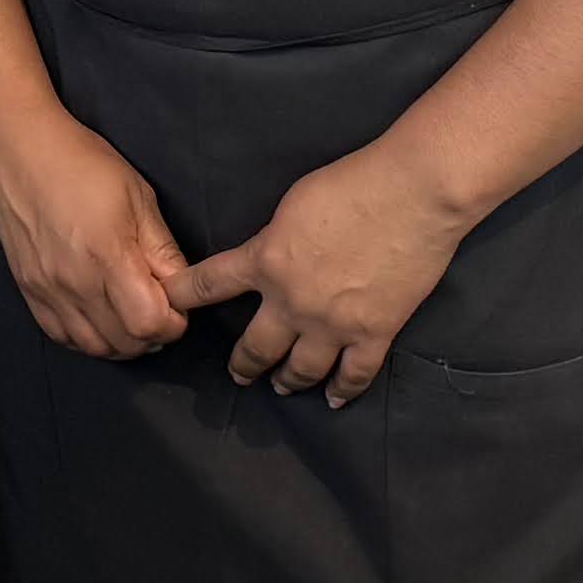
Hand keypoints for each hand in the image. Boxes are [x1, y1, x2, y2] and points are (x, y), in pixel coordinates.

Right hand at [0, 105, 195, 357]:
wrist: (19, 148)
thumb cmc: (83, 163)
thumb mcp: (138, 197)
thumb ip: (162, 250)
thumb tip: (183, 288)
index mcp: (107, 256)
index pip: (149, 322)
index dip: (174, 322)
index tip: (177, 303)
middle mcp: (74, 282)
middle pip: (124, 343)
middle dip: (153, 335)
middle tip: (158, 308)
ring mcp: (47, 290)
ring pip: (93, 348)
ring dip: (121, 342)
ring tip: (130, 316)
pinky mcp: (28, 290)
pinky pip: (62, 337)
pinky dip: (88, 338)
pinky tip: (99, 316)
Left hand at [169, 143, 475, 405]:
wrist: (412, 195)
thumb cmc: (352, 184)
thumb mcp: (292, 205)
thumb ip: (274, 239)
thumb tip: (271, 255)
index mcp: (266, 261)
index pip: (209, 284)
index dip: (184, 296)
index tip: (170, 306)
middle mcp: (292, 302)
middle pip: (255, 347)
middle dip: (242, 364)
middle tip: (238, 374)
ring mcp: (334, 325)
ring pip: (300, 370)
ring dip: (286, 381)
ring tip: (280, 386)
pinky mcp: (375, 334)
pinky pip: (353, 376)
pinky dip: (341, 391)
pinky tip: (332, 399)